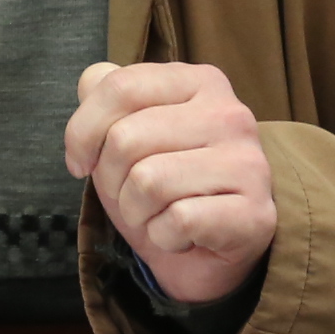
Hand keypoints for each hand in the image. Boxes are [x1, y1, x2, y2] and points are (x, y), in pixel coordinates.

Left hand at [63, 60, 273, 306]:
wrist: (208, 252)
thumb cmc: (165, 186)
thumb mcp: (128, 132)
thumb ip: (109, 96)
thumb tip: (91, 81)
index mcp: (201, 82)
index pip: (120, 87)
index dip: (82, 132)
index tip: (80, 163)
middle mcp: (231, 114)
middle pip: (126, 138)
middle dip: (111, 180)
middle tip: (130, 196)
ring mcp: (248, 163)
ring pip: (147, 182)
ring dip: (137, 212)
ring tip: (157, 214)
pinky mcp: (254, 214)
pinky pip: (178, 221)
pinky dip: (164, 237)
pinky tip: (182, 235)